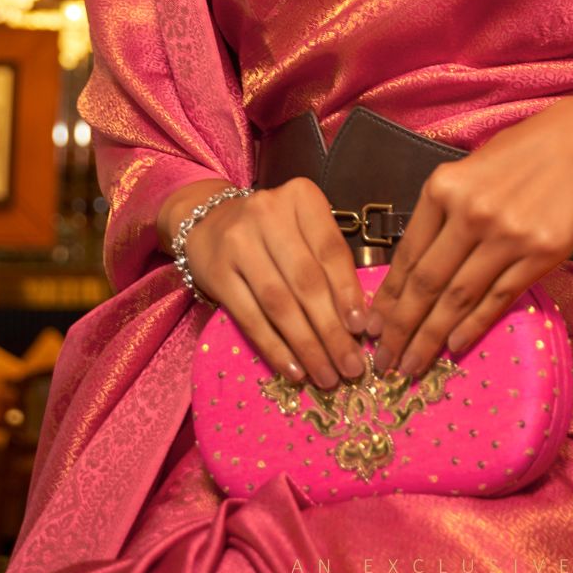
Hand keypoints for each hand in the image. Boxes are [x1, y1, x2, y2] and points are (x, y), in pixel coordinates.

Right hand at [181, 178, 371, 389]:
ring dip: (307, 345)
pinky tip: (294, 370)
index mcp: (300, 197)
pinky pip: (250, 318)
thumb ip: (330, 263)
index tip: (363, 329)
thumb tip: (361, 323)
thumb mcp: (304, 229)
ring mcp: (238, 241)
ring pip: (279, 304)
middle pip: (306, 281)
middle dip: (332, 330)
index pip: (330, 250)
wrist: (209, 221)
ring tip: (327, 375)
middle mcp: (267, 212)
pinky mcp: (216, 272)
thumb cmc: (273, 231)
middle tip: (351, 366)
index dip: (348, 292)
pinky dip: (275, 348)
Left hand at [364, 99, 572, 379]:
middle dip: (400, 328)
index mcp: (444, 189)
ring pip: (458, 297)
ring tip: (411, 365)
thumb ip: (441, 213)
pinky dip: (474, 326)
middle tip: (383, 361)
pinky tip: (455, 346)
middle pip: (426, 283)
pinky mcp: (541, 254)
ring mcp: (507, 235)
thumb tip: (412, 270)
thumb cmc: (519, 154)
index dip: (387, 299)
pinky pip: (498, 298)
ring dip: (431, 337)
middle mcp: (471, 213)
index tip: (371, 327)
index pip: (407, 256)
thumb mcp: (467, 171)